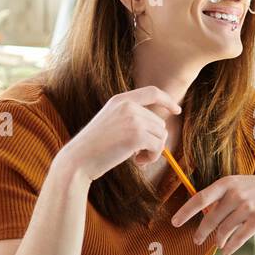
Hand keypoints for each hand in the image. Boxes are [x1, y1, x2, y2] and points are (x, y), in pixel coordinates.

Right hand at [58, 86, 181, 180]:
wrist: (78, 160)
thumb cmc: (94, 147)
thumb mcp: (111, 123)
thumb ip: (130, 118)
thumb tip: (160, 128)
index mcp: (120, 100)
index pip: (151, 92)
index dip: (167, 100)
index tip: (176, 109)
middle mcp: (127, 106)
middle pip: (159, 123)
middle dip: (153, 141)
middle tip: (137, 155)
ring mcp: (133, 119)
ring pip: (161, 136)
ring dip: (153, 151)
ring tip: (137, 159)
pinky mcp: (137, 135)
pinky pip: (159, 147)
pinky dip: (152, 158)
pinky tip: (137, 162)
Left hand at [171, 172, 254, 254]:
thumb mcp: (237, 184)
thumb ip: (220, 197)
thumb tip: (203, 215)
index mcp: (226, 184)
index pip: (200, 198)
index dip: (185, 212)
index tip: (175, 222)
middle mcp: (235, 195)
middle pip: (210, 219)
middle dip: (201, 232)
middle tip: (196, 240)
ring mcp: (247, 208)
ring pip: (224, 230)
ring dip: (218, 240)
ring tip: (216, 244)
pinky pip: (239, 238)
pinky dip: (230, 247)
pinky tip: (226, 250)